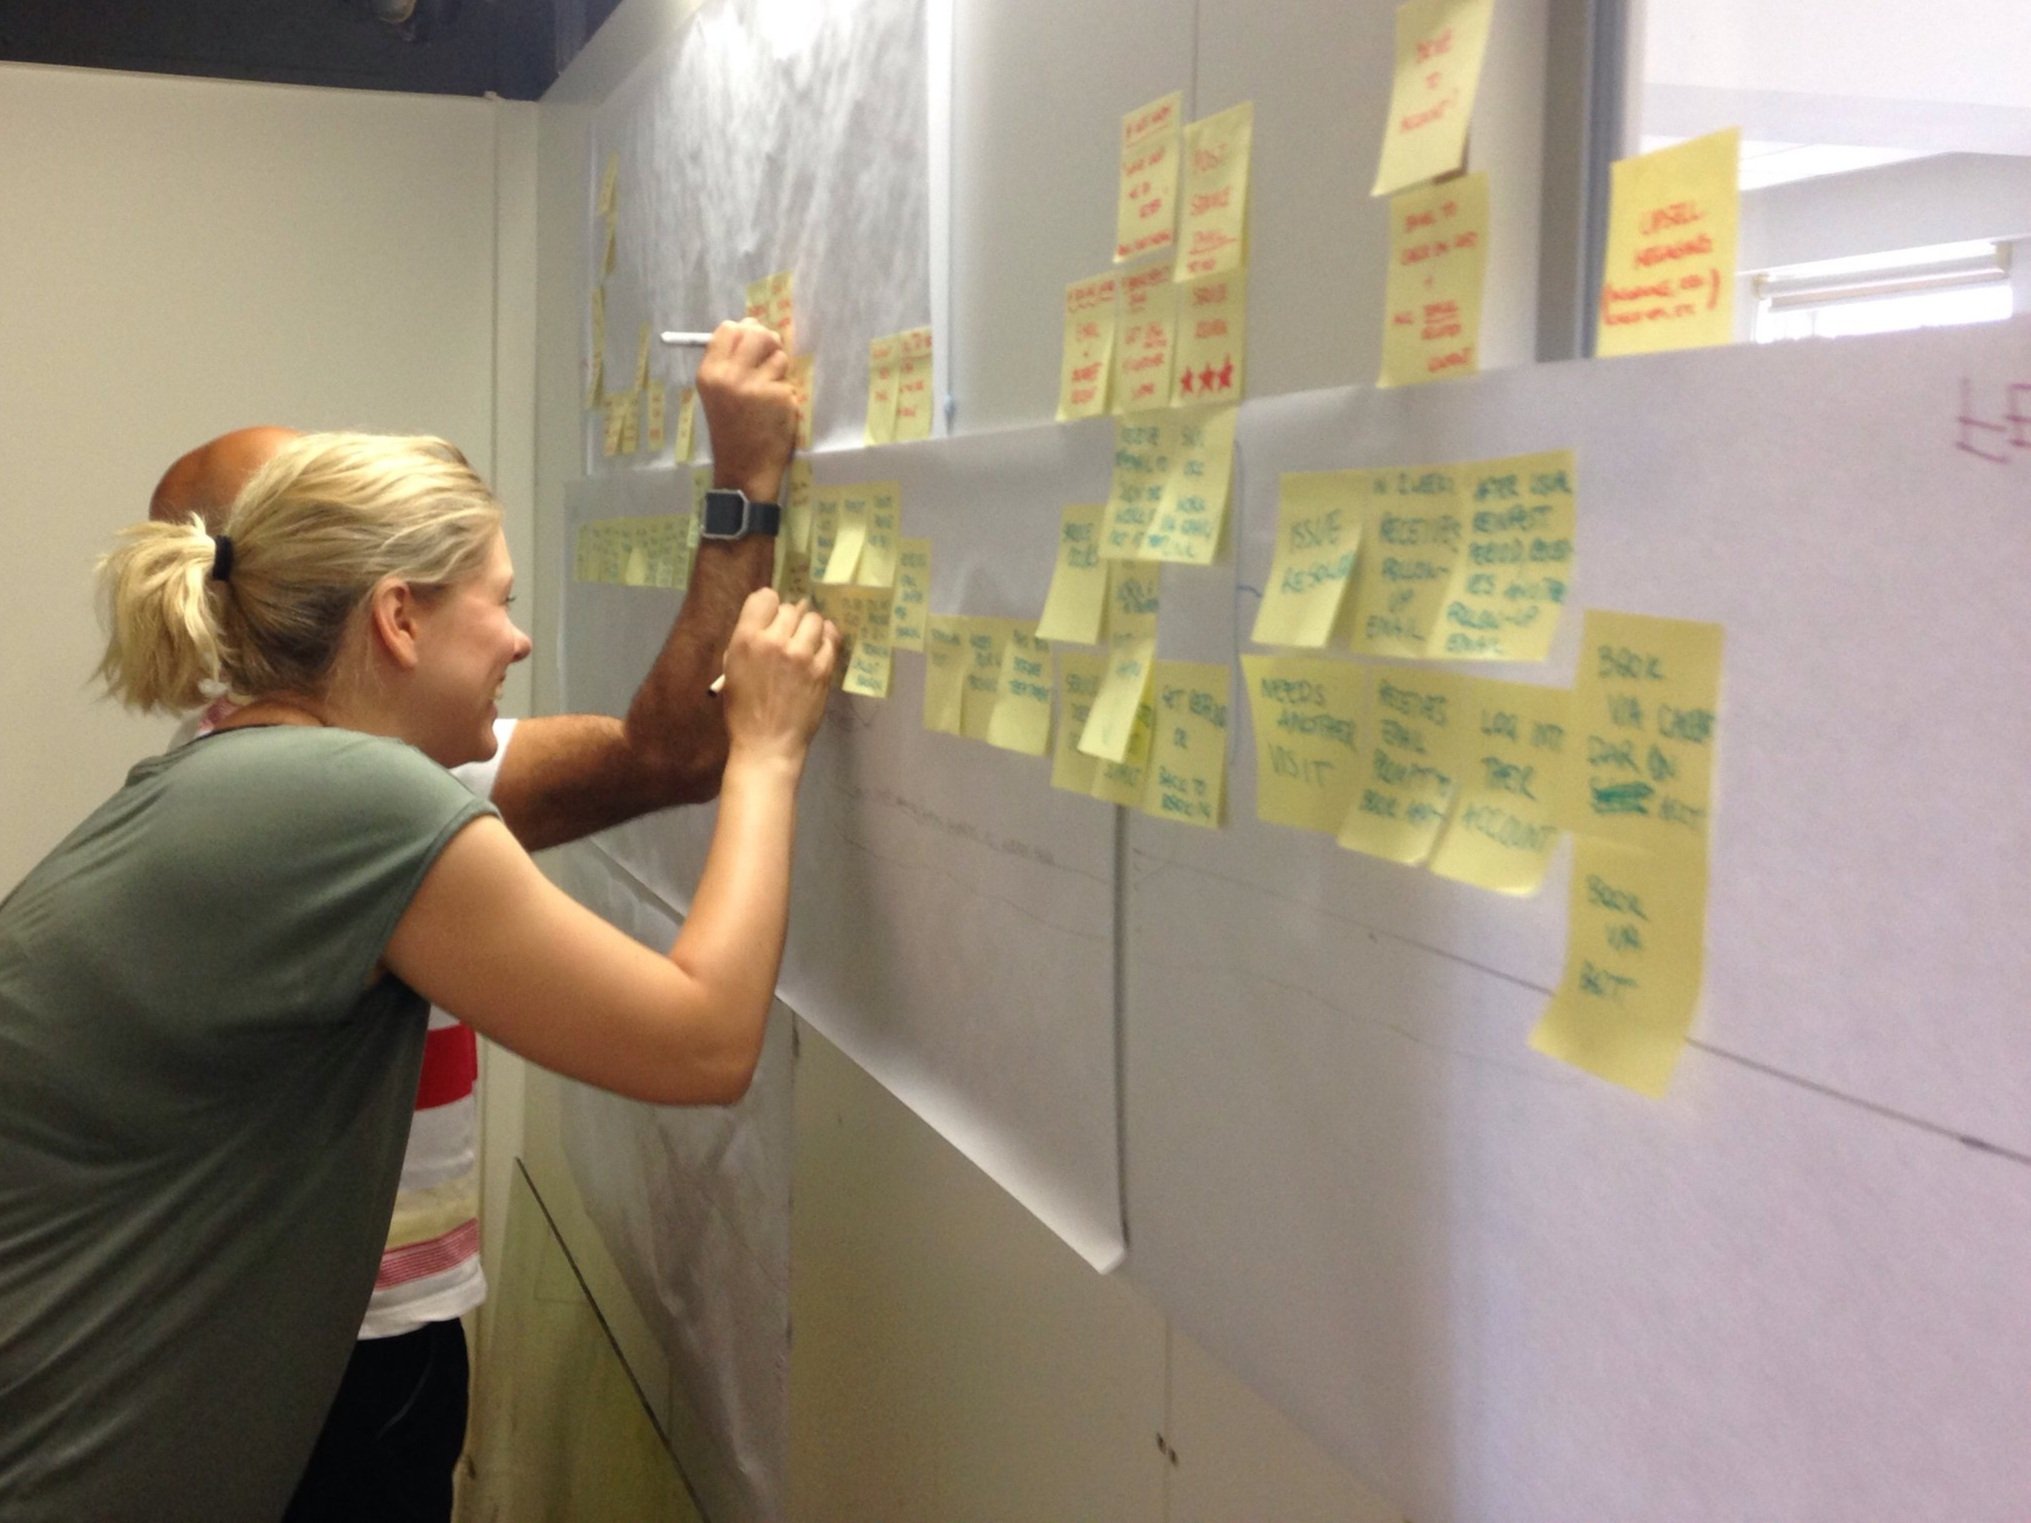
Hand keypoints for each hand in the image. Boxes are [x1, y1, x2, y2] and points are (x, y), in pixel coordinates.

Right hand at [697, 319, 797, 504]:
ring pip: (778, 355)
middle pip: (756, 333)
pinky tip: (775, 411)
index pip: (728, 329)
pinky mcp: (780, 397)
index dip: (744, 331)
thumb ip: (729, 362)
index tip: (752, 343)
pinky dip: (786, 393)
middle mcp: (730, 376)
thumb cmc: (731, 429)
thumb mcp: (716, 393)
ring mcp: (756, 386)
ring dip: (779, 369)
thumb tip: (752, 328)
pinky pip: (789, 381)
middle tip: (769, 357)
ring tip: (767, 393)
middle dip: (768, 341)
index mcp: (710, 373)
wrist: (744, 468)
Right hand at [718, 588, 838, 772]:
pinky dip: (828, 638)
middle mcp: (774, 641)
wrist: (767, 743)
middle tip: (789, 635)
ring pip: (814, 620)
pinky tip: (823, 643)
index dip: (769, 606)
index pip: (765, 597)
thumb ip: (747, 640)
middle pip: (791, 608)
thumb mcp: (732, 668)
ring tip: (806, 640)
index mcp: (746, 639)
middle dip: (790, 620)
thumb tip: (769, 620)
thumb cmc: (743, 710)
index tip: (772, 617)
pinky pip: (831, 639)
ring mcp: (802, 654)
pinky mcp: (822, 669)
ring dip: (810, 627)